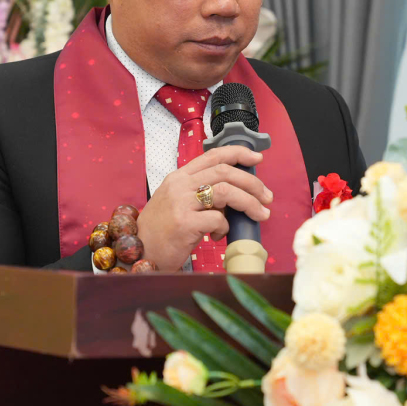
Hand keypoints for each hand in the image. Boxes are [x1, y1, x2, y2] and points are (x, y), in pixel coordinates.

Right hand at [137, 146, 273, 270]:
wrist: (139, 252)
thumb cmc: (162, 231)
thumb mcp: (178, 203)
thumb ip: (202, 194)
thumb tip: (235, 194)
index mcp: (178, 177)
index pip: (213, 155)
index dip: (238, 153)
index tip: (257, 158)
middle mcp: (179, 185)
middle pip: (225, 172)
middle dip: (252, 183)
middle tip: (267, 197)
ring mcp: (180, 203)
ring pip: (225, 192)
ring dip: (249, 202)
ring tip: (260, 214)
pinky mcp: (184, 223)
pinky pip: (218, 219)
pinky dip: (226, 227)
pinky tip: (219, 236)